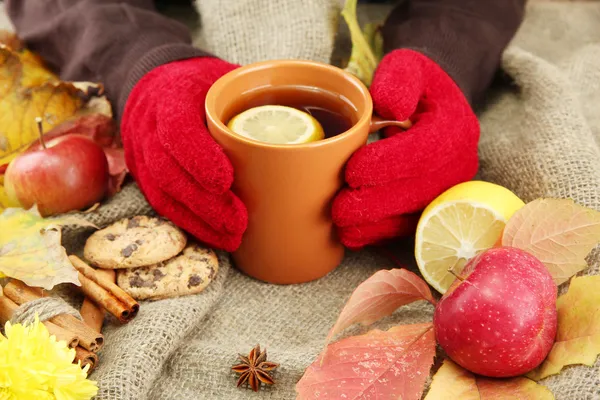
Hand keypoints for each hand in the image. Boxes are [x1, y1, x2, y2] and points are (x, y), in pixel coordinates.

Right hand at [121, 57, 247, 251]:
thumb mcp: (225, 75)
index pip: (177, 127)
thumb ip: (256, 95)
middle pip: (168, 169)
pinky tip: (215, 237)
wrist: (157, 84)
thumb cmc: (203, 83)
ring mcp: (142, 153)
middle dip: (204, 202)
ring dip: (198, 221)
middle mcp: (149, 126)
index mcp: (172, 95)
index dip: (198, 156)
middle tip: (239, 222)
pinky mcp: (144, 175)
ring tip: (232, 238)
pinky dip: (190, 224)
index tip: (225, 181)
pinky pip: (162, 204)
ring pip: (163, 193)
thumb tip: (309, 124)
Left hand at [332, 49, 479, 248]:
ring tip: (341, 226)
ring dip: (376, 226)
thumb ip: (398, 78)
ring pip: (414, 216)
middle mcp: (460, 163)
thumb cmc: (413, 87)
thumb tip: (391, 107)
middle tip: (338, 208)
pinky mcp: (436, 209)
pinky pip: (410, 227)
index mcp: (455, 127)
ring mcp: (450, 191)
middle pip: (418, 192)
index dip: (387, 165)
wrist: (433, 108)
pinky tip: (353, 235)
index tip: (352, 171)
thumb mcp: (407, 66)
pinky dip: (380, 234)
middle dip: (375, 204)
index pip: (423, 152)